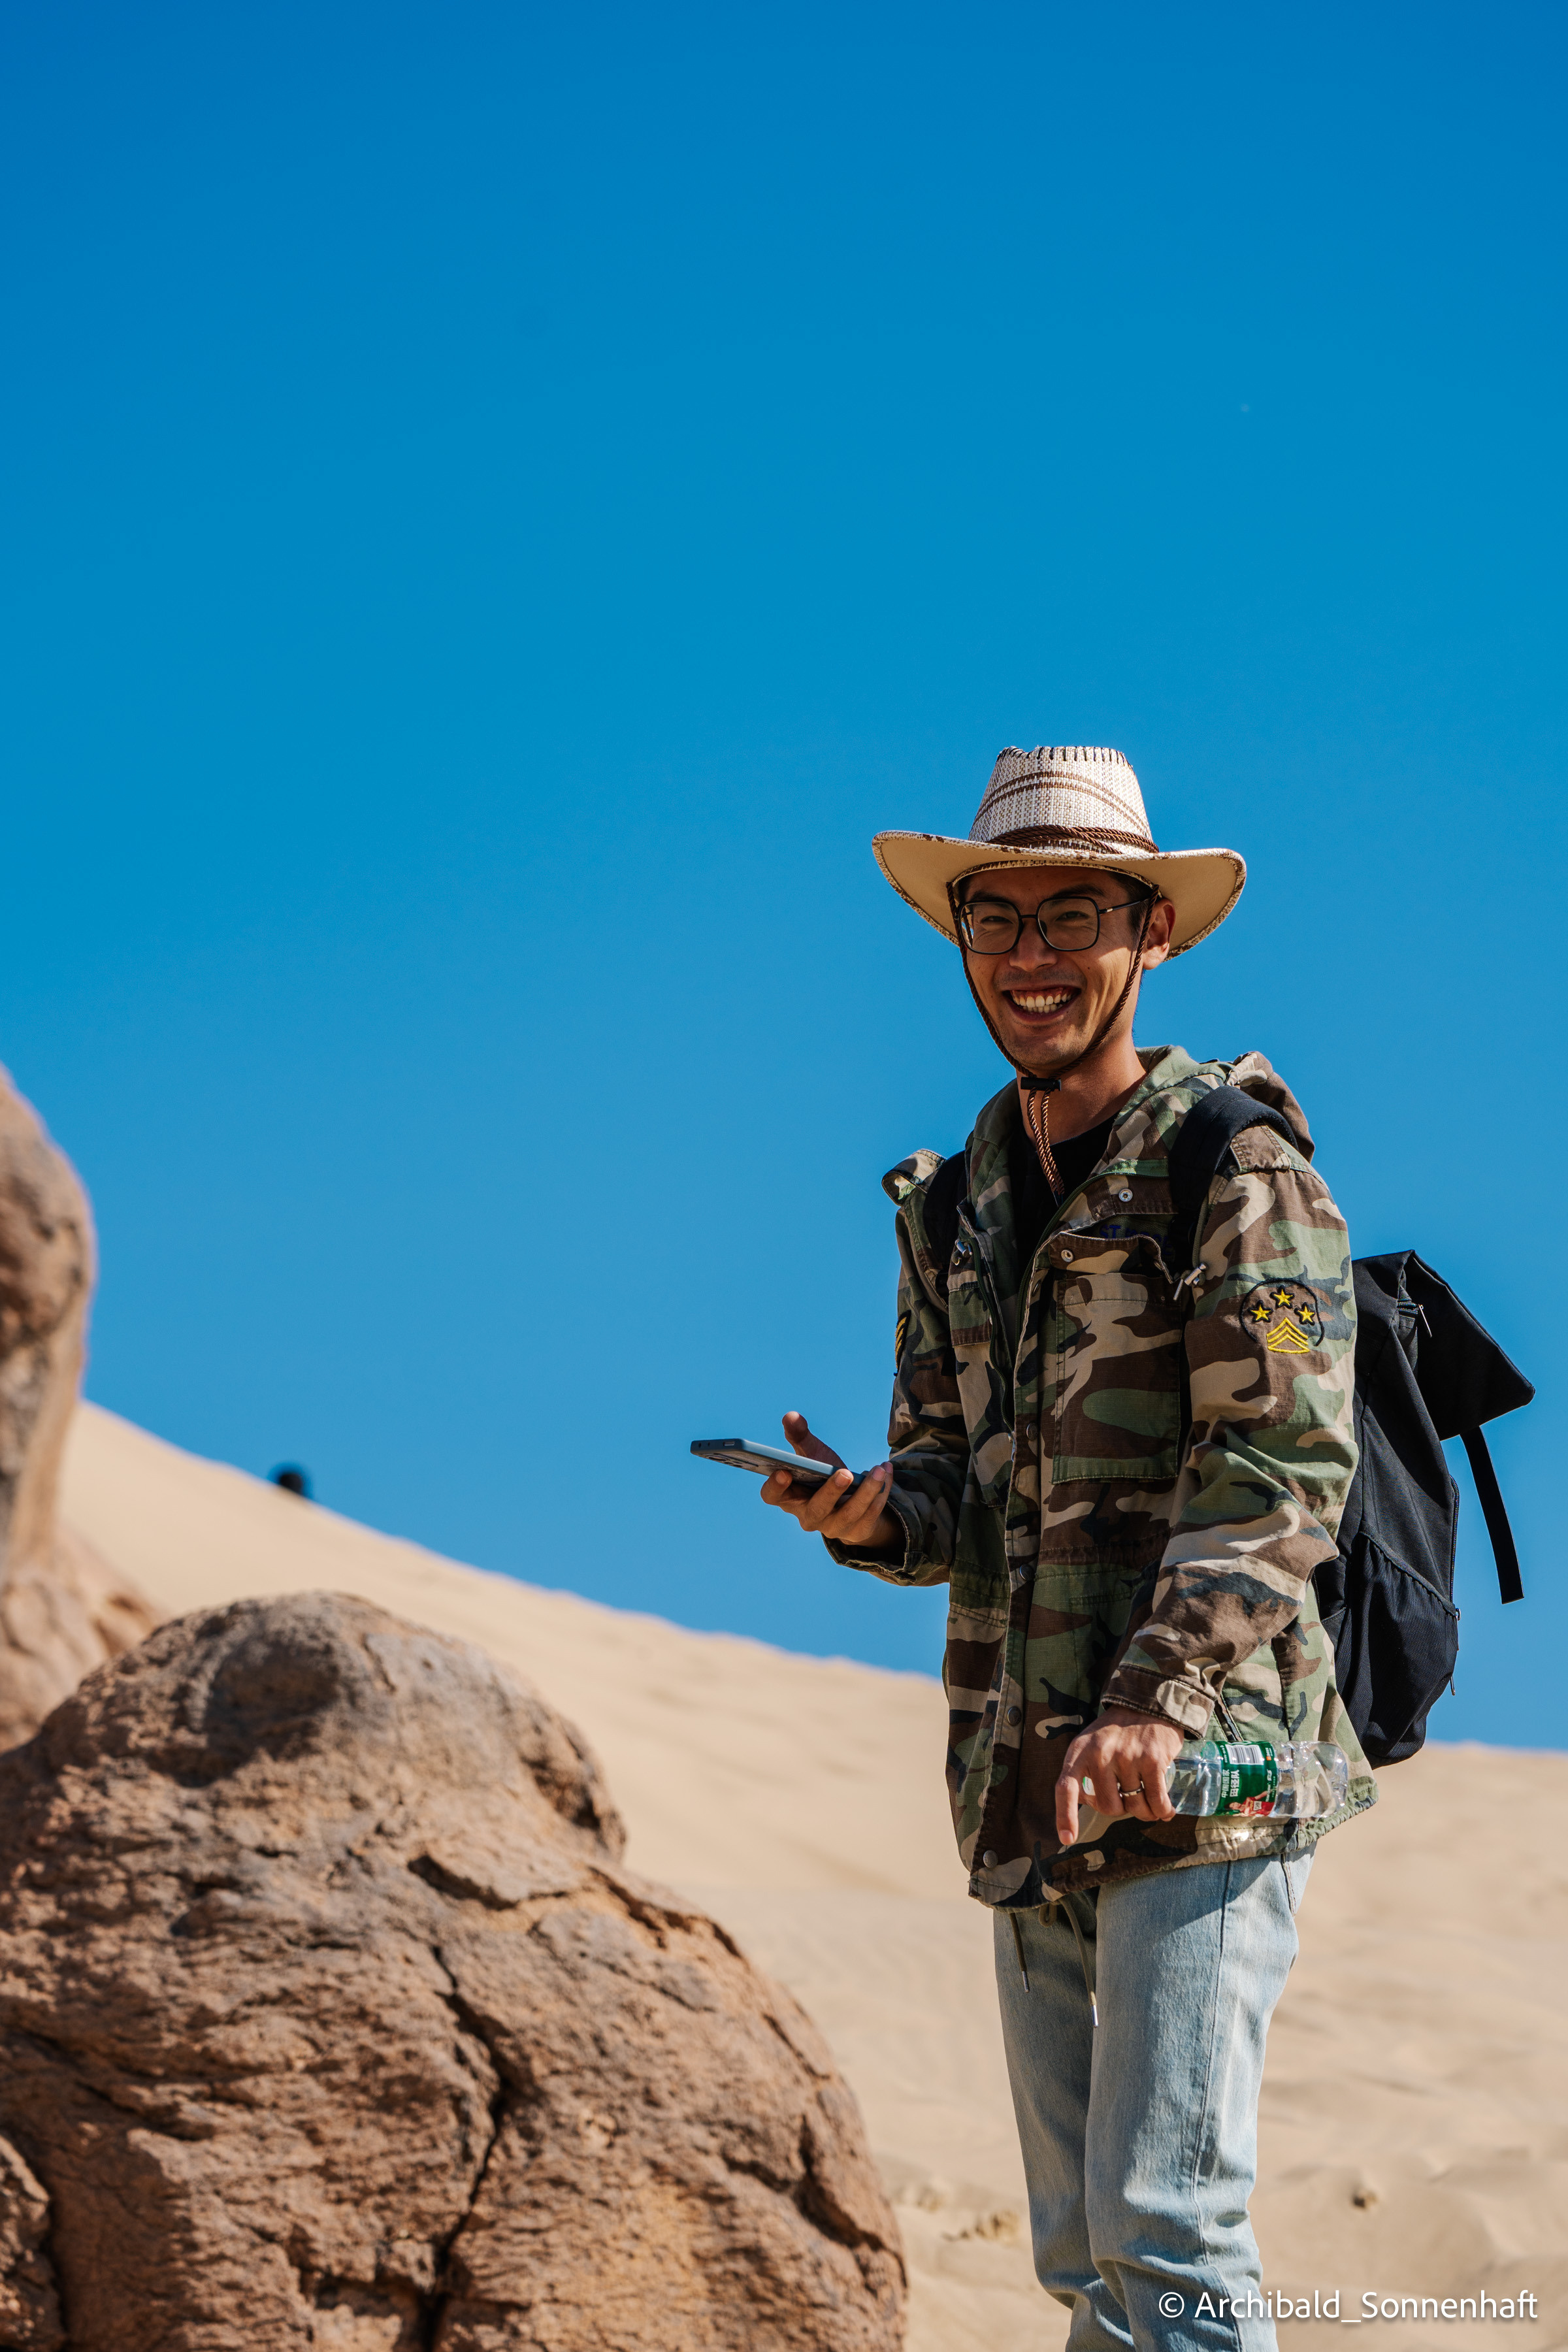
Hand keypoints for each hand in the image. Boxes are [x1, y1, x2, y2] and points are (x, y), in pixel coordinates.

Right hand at [758, 1412, 900, 1553]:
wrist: (849, 1499)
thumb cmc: (823, 1475)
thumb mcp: (812, 1455)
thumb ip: (800, 1436)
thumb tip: (790, 1416)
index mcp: (789, 1497)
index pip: (772, 1497)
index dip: (775, 1487)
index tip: (784, 1471)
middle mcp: (808, 1517)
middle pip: (816, 1509)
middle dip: (831, 1492)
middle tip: (845, 1472)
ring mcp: (832, 1527)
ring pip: (849, 1514)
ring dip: (866, 1492)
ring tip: (878, 1470)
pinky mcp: (856, 1532)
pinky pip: (869, 1515)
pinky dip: (880, 1493)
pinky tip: (886, 1473)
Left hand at [1056, 1707, 1183, 1844]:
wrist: (1147, 1703)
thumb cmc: (1116, 1731)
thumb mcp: (1090, 1744)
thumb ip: (1083, 1772)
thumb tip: (1086, 1804)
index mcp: (1079, 1751)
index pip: (1065, 1788)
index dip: (1065, 1816)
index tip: (1067, 1839)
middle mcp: (1100, 1754)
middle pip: (1109, 1807)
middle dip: (1122, 1809)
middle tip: (1129, 1795)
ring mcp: (1126, 1757)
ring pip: (1135, 1807)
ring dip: (1145, 1812)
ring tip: (1149, 1802)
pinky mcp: (1152, 1760)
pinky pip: (1157, 1801)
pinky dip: (1163, 1811)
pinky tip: (1165, 1810)